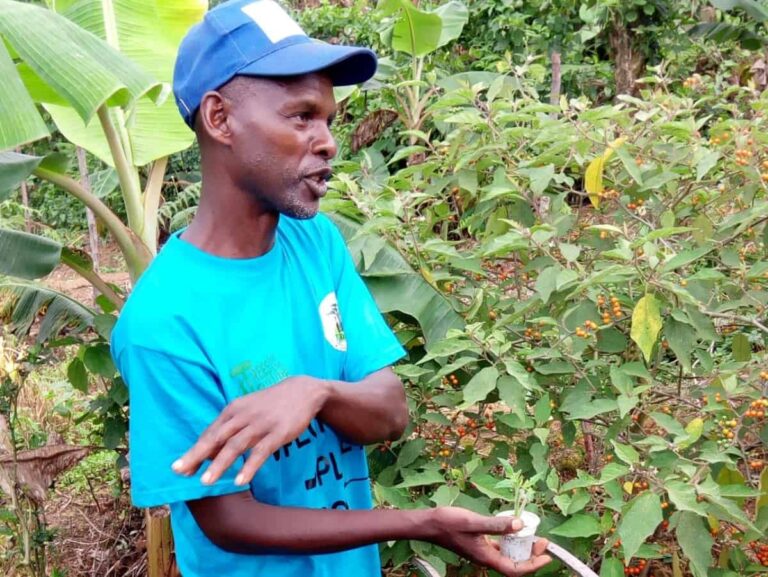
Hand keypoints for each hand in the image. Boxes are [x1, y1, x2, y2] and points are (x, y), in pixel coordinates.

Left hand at [172, 376, 326, 485]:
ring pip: (235, 445)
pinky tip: (239, 480)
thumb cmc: (271, 404)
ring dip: (219, 464)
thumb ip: (229, 428)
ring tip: (205, 482)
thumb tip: (208, 452)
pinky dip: (249, 466)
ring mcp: (261, 424)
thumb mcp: (247, 409)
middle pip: (216, 438)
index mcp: (233, 410)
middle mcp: (243, 416)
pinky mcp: (278, 432)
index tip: (179, 468)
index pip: (210, 433)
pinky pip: (261, 452)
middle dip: (197, 455)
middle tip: (180, 472)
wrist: (303, 391)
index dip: (194, 451)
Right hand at [429, 507, 551, 576]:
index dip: (533, 565)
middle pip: (514, 563)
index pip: (514, 569)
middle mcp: (486, 557)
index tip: (546, 556)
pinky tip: (511, 529)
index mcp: (486, 557)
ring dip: (521, 547)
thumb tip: (520, 525)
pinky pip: (498, 546)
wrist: (430, 524)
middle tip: (542, 540)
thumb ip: (497, 525)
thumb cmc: (449, 523)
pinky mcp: (478, 543)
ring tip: (531, 534)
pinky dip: (508, 540)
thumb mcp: (474, 522)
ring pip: (507, 555)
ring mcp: (482, 551)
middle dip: (531, 555)